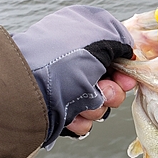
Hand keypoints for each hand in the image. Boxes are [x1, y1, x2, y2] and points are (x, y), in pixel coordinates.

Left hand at [12, 5, 135, 147]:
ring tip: (80, 102)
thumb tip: (127, 50)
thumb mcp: (100, 37)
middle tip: (103, 91)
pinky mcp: (60, 112)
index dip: (124, 71)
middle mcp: (75, 63)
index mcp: (82, 40)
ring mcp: (67, 88)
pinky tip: (71, 115)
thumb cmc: (63, 60)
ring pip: (99, 105)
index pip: (114, 58)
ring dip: (95, 107)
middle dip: (111, 92)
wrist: (30, 92)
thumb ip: (121, 39)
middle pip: (111, 84)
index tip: (126, 80)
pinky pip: (84, 120)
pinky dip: (80, 120)